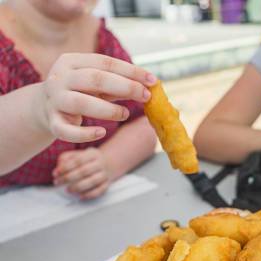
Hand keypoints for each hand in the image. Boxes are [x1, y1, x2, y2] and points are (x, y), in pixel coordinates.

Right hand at [37, 53, 156, 142]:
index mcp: (71, 61)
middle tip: (146, 96)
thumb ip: (119, 84)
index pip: (105, 62)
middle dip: (125, 87)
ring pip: (81, 103)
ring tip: (125, 114)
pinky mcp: (52, 122)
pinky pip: (67, 131)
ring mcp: (54, 100)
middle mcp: (59, 78)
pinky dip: (86, 134)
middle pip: (95, 79)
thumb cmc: (80, 92)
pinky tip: (102, 132)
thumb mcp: (97, 84)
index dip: (131, 71)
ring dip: (108, 110)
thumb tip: (149, 87)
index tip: (153, 81)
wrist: (44, 106)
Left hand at [52, 147, 112, 199]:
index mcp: (92, 154)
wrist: (109, 163)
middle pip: (84, 171)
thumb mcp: (77, 154)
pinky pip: (100, 191)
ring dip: (78, 187)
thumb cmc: (87, 160)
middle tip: (58, 182)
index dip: (65, 167)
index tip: (55, 174)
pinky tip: (80, 197)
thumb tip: (57, 170)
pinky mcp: (107, 184)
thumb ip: (65, 159)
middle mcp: (100, 163)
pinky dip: (90, 195)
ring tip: (68, 190)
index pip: (78, 160)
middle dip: (68, 178)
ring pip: (93, 181)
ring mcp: (105, 174)